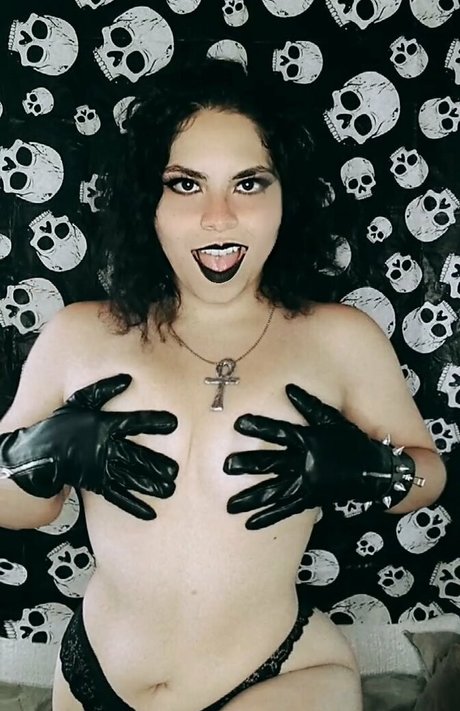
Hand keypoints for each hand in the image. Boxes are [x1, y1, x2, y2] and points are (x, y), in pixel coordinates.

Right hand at [0, 374, 178, 519]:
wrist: (36, 453)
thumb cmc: (60, 425)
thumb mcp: (79, 401)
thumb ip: (103, 389)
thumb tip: (126, 378)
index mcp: (104, 425)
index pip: (134, 422)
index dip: (154, 422)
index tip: (173, 423)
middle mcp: (105, 449)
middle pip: (137, 456)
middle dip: (157, 464)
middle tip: (175, 470)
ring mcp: (102, 469)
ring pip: (132, 478)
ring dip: (152, 485)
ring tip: (170, 489)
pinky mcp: (97, 485)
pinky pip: (118, 497)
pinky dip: (134, 506)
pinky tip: (150, 513)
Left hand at [224, 383, 414, 528]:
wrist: (374, 471)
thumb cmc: (351, 441)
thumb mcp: (332, 419)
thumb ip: (310, 405)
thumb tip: (289, 388)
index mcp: (308, 441)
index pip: (280, 433)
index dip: (260, 427)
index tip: (238, 424)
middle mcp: (304, 463)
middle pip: (272, 464)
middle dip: (248, 465)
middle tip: (225, 466)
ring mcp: (305, 484)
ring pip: (274, 491)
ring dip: (251, 498)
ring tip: (229, 505)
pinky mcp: (309, 499)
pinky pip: (286, 509)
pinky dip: (268, 517)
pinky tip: (249, 523)